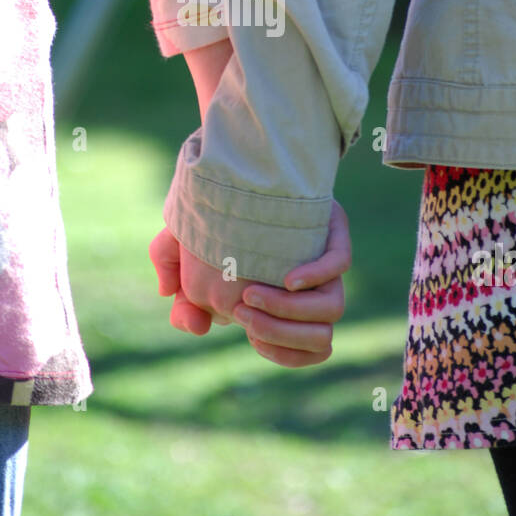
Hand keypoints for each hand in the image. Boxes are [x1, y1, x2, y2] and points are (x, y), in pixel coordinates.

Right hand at [149, 199, 350, 366]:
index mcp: (282, 303)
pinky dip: (317, 276)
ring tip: (254, 295)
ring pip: (333, 308)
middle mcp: (308, 290)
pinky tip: (289, 279)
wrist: (233, 167)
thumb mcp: (180, 246)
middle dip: (279, 332)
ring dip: (293, 311)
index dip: (274, 347)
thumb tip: (195, 324)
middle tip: (243, 310)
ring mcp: (321, 263)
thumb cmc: (208, 215)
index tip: (244, 327)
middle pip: (318, 337)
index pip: (298, 348)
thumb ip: (176, 285)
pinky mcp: (328, 232)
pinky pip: (339, 264)